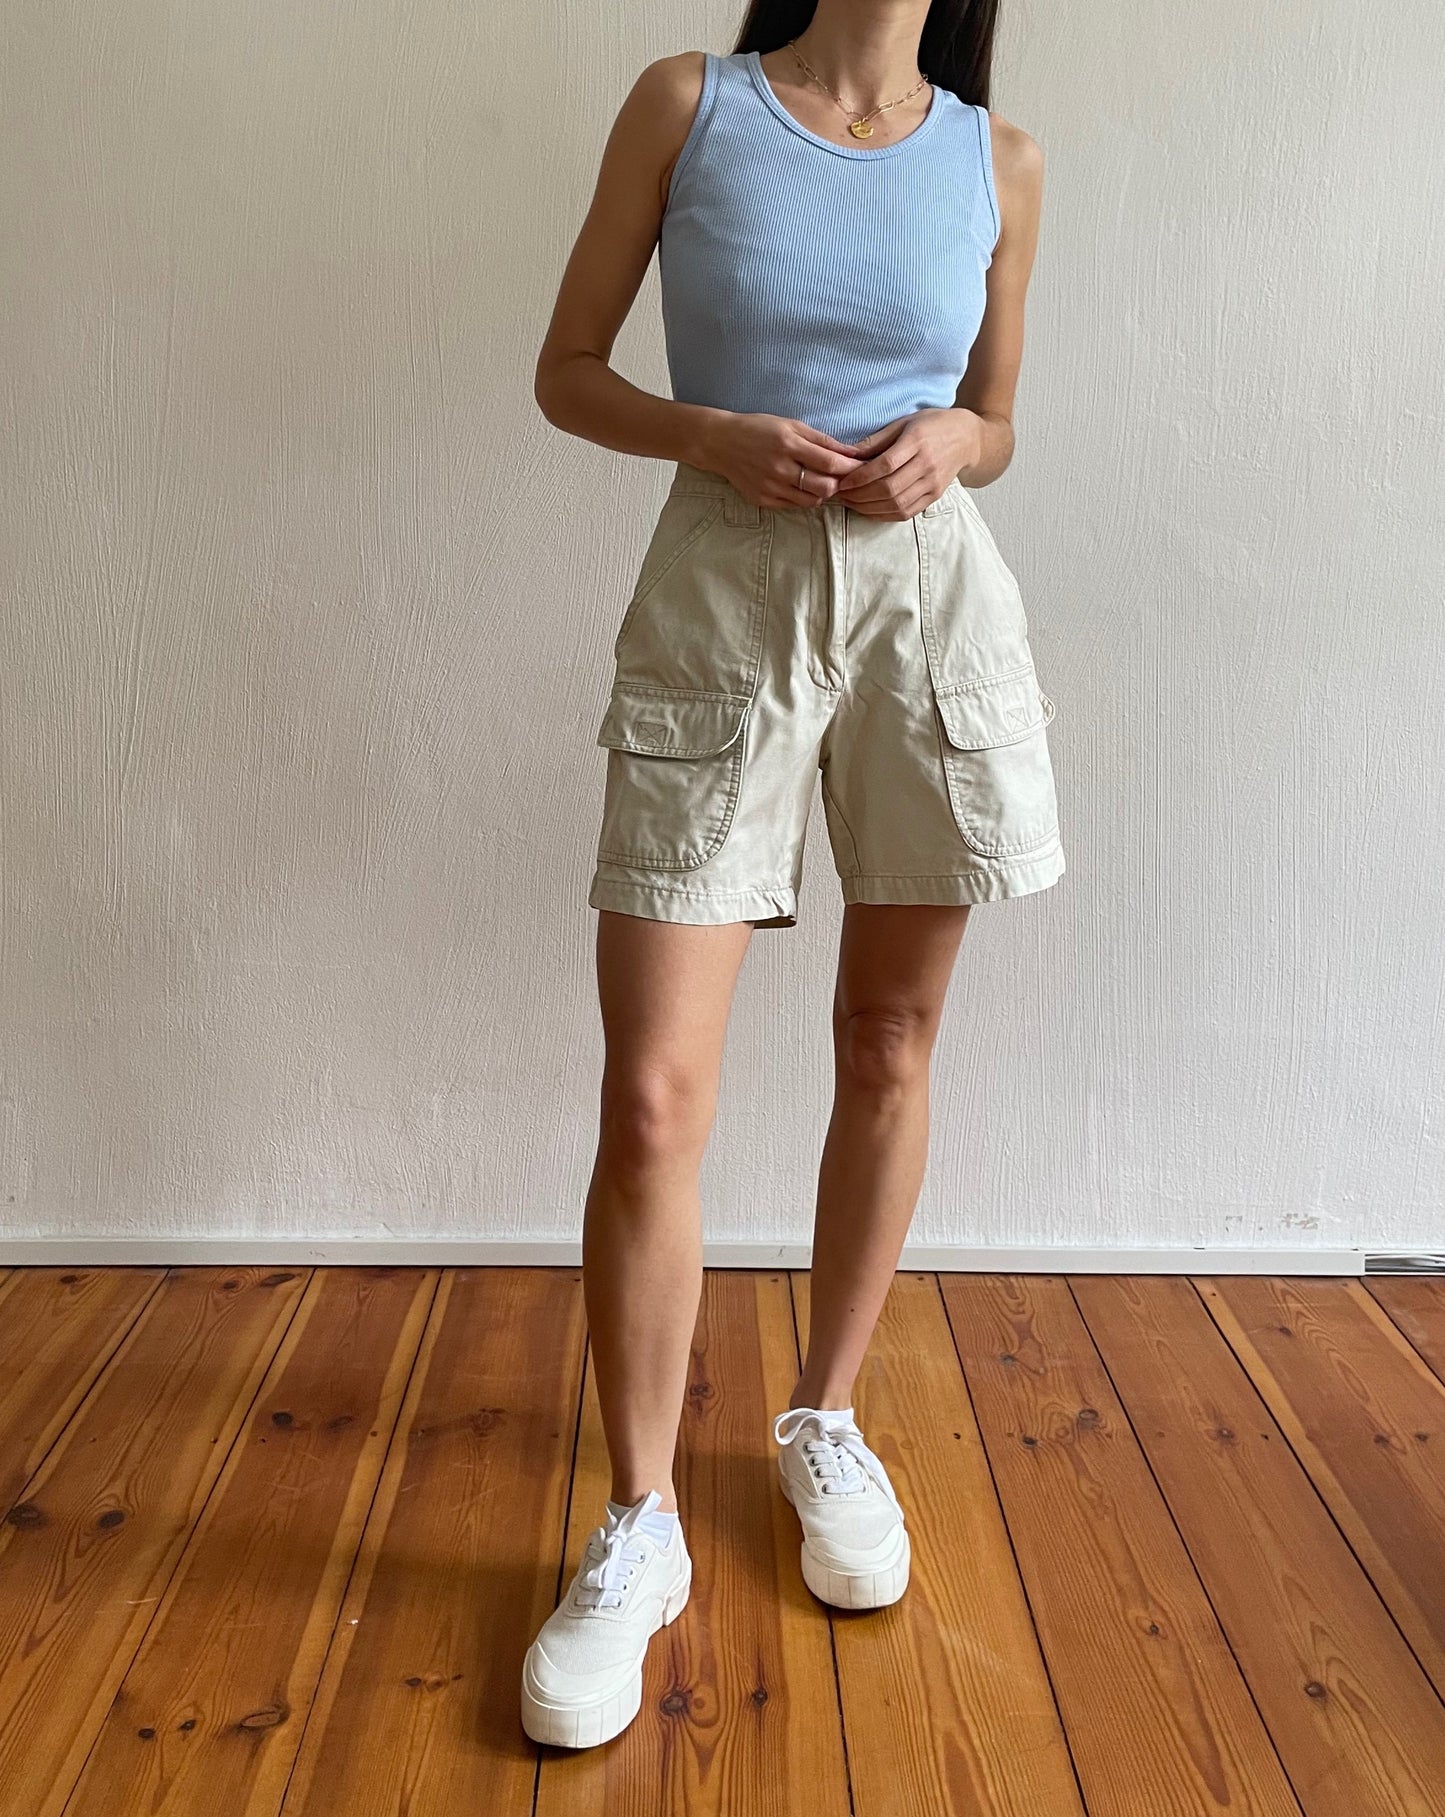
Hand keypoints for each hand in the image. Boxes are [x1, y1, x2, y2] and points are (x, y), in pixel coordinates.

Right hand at [697, 411, 865, 509]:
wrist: (721, 443)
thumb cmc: (759, 429)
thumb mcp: (791, 425)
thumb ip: (821, 440)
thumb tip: (851, 452)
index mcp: (788, 444)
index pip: (830, 463)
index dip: (850, 468)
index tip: (861, 468)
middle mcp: (780, 468)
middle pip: (825, 487)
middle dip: (839, 484)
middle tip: (841, 477)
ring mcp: (771, 487)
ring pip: (812, 501)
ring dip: (823, 494)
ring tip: (821, 482)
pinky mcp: (764, 500)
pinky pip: (794, 506)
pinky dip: (804, 498)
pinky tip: (801, 487)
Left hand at [831, 407, 985, 519]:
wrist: (967, 438)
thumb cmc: (931, 425)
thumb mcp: (903, 422)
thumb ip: (876, 440)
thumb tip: (846, 455)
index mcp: (917, 441)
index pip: (885, 465)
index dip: (861, 477)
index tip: (842, 481)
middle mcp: (927, 464)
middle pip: (889, 488)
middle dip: (860, 495)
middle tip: (841, 495)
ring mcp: (933, 483)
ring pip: (896, 504)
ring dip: (869, 508)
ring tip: (851, 503)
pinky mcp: (935, 496)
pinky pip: (907, 512)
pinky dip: (884, 515)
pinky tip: (869, 509)